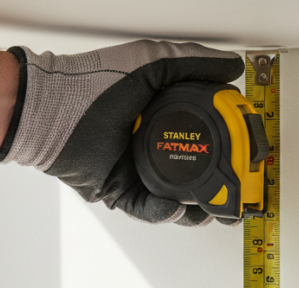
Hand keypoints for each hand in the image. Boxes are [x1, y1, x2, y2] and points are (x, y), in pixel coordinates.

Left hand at [0, 40, 244, 225]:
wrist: (50, 110)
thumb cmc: (92, 83)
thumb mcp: (151, 63)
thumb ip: (193, 63)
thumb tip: (232, 68)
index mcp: (164, 120)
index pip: (208, 139)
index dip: (232, 149)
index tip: (248, 155)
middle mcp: (153, 148)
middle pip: (198, 175)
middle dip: (221, 188)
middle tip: (238, 191)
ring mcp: (137, 172)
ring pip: (178, 200)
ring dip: (198, 208)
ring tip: (214, 209)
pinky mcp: (120, 193)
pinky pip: (148, 210)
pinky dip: (164, 212)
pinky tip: (179, 207)